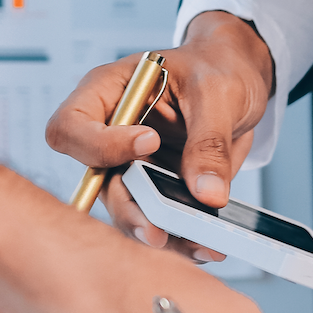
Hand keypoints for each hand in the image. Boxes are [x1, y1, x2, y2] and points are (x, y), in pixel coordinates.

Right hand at [44, 10, 272, 257]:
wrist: (240, 77)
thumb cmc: (218, 66)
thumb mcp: (219, 92)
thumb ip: (209, 141)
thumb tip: (207, 194)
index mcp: (109, 92)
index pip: (72, 126)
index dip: (100, 143)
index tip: (149, 142)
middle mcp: (111, 132)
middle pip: (98, 180)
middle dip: (129, 208)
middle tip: (158, 229)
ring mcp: (132, 163)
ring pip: (129, 208)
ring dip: (158, 230)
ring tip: (195, 244)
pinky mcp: (157, 186)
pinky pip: (159, 217)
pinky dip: (180, 235)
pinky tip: (204, 246)